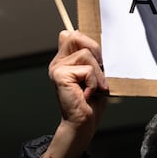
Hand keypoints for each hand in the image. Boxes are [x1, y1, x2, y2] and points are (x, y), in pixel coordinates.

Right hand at [42, 30, 108, 157]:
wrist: (82, 123)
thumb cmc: (91, 101)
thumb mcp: (95, 74)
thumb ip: (92, 58)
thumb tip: (99, 42)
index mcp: (65, 60)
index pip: (70, 34)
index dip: (86, 38)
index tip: (98, 55)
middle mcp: (58, 62)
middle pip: (75, 36)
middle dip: (94, 49)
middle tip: (100, 68)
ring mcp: (57, 68)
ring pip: (86, 54)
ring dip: (98, 73)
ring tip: (95, 87)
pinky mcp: (60, 76)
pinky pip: (87, 70)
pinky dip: (94, 82)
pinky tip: (88, 93)